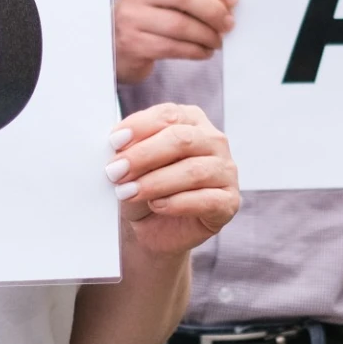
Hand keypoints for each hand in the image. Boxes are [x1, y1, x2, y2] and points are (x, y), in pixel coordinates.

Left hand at [106, 103, 240, 256]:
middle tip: (115, 171)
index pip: (168, 115)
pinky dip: (177, 203)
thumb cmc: (143, 188)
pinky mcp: (229, 202)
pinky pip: (207, 200)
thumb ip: (127, 151)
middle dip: (144, 155)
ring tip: (127, 193)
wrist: (153, 228)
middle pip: (182, 140)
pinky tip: (157, 206)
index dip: (140, 127)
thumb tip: (116, 148)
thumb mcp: (130, 166)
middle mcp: (214, 141)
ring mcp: (226, 171)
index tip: (113, 143)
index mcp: (191, 120)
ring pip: (194, 171)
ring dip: (155, 182)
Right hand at [113, 0, 238, 83]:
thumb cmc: (153, 16)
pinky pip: (172, 47)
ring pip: (180, 25)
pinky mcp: (133, 43)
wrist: (115, 43)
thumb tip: (231, 0)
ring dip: (207, 35)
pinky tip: (203, 52)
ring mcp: (133, 16)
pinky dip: (195, 51)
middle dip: (214, 11)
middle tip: (228, 24)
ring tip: (217, 41)